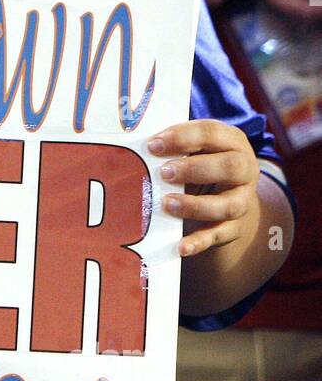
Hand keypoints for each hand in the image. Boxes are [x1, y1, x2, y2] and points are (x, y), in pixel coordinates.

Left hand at [148, 120, 258, 257]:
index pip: (211, 133)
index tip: (153, 145)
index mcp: (232, 142)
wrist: (229, 199)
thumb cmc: (202, 165)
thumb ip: (175, 147)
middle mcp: (244, 170)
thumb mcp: (195, 150)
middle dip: (194, 169)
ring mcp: (242, 200)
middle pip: (230, 167)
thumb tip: (136, 147)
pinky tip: (181, 247)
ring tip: (166, 204)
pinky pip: (219, 236)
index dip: (182, 137)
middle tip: (164, 173)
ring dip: (195, 205)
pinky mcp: (234, 228)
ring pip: (228, 205)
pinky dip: (199, 242)